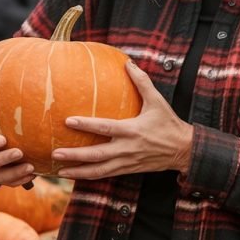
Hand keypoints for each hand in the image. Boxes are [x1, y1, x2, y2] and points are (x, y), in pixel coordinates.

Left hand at [53, 61, 193, 179]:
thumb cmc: (169, 124)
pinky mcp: (128, 169)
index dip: (86, 125)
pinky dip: (89, 176)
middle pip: (96, 155)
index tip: (68, 121)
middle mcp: (127, 148)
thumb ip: (142, 82)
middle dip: (75, 155)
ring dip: (78, 172)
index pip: (105, 128)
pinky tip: (76, 175)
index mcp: (132, 130)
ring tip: (60, 170)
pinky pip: (105, 175)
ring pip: (99, 171)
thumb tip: (128, 62)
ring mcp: (127, 162)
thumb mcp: (157, 101)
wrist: (183, 150)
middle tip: (56, 152)